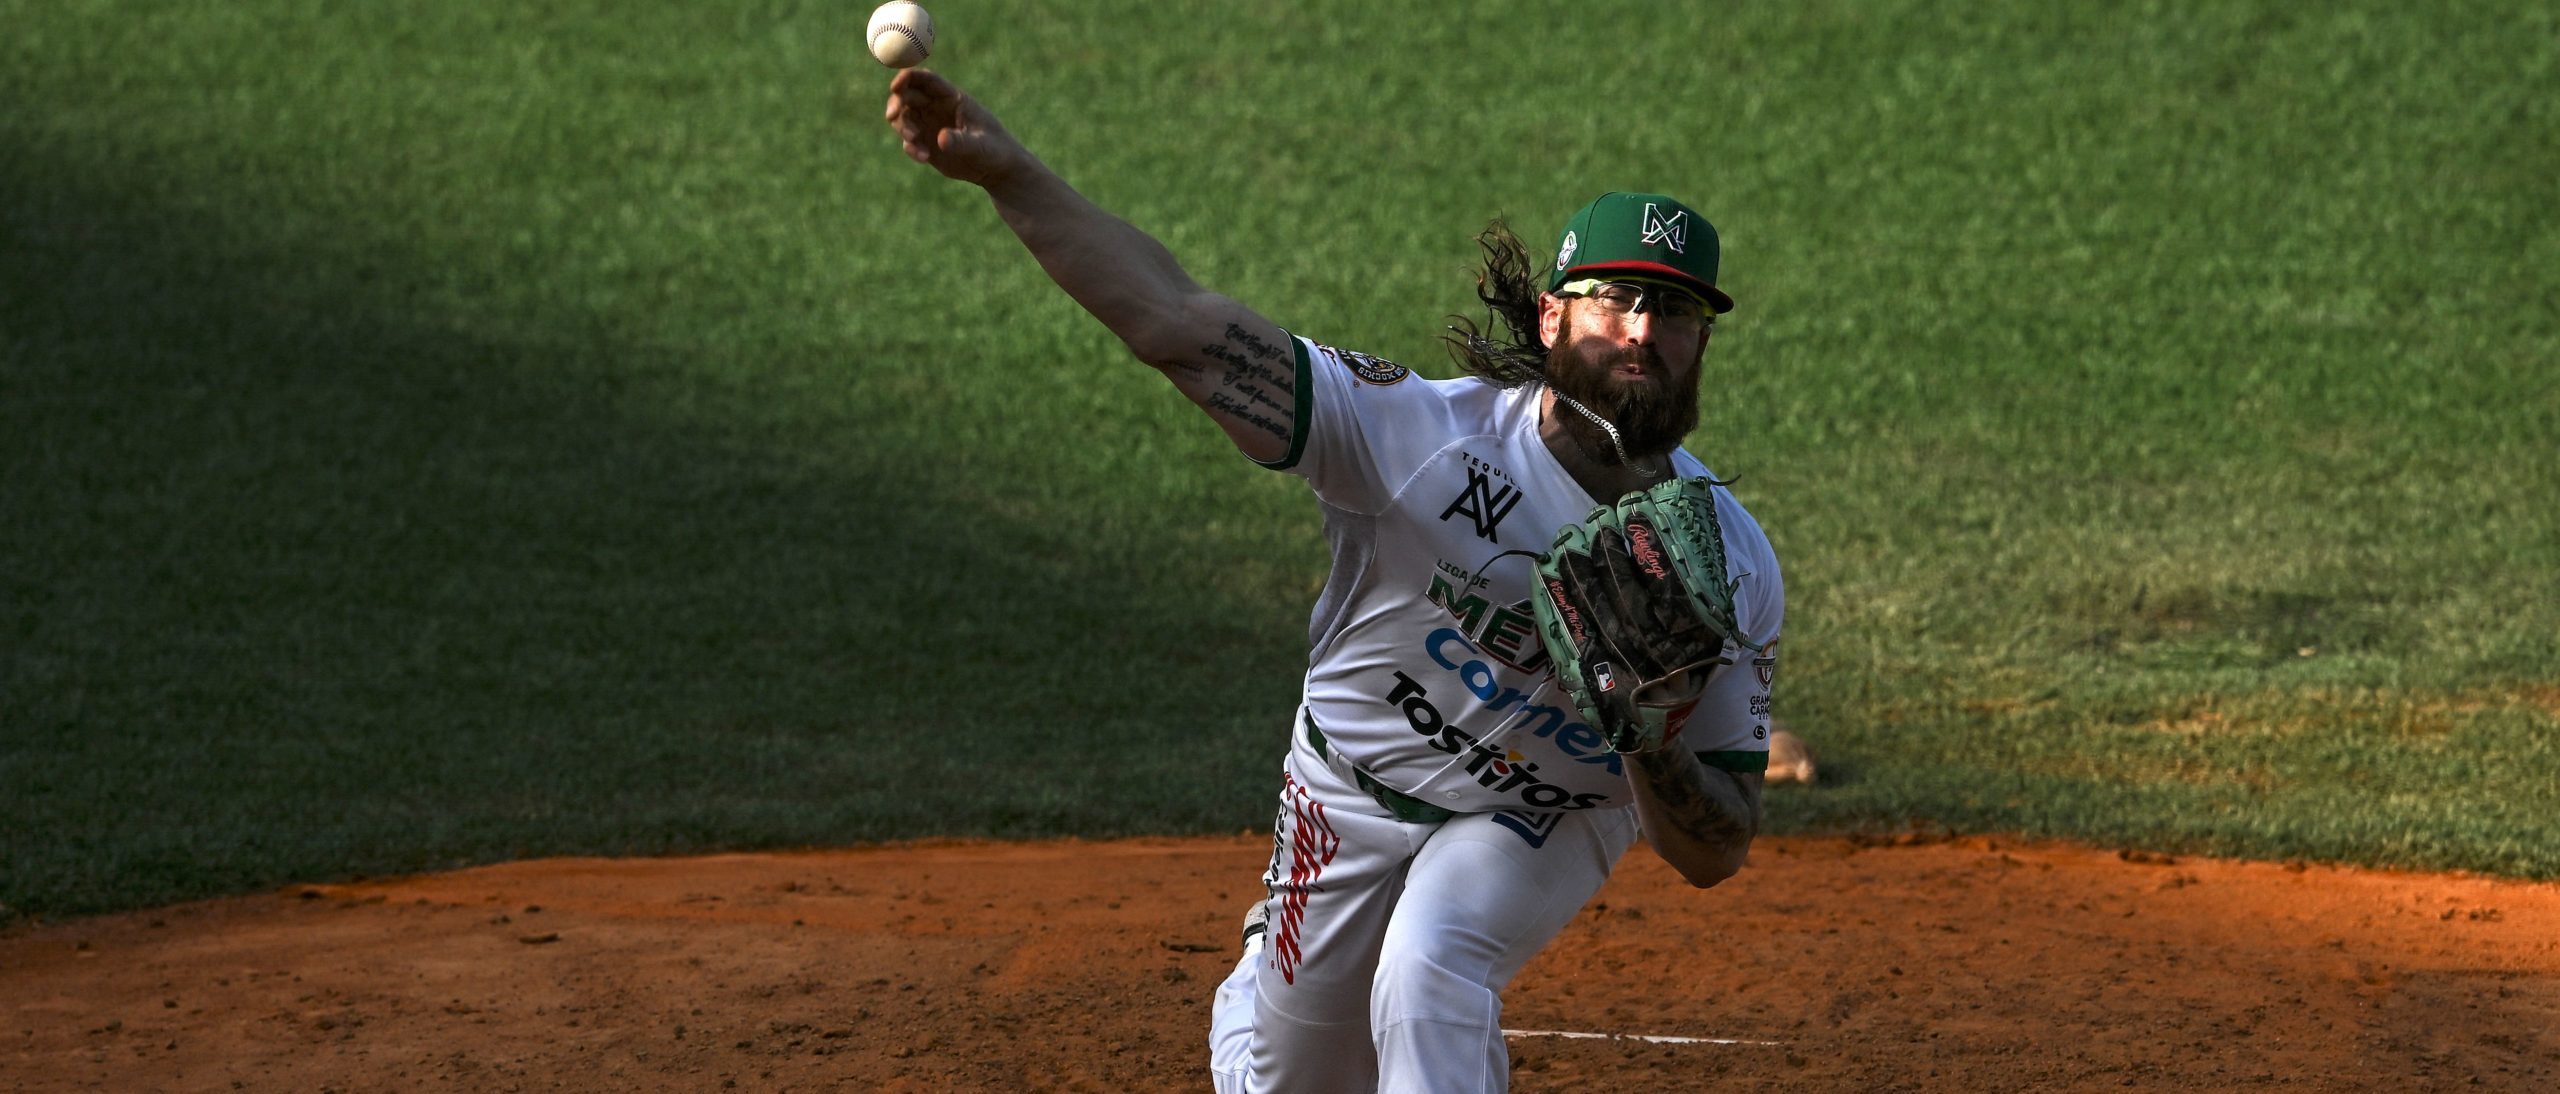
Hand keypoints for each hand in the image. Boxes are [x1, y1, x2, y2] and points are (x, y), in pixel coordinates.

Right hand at [884, 69, 1029, 187]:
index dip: (908, 77)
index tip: (895, 86)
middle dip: (896, 103)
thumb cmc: (995, 150)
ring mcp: (929, 125)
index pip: (926, 80)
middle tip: (892, 116)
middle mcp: (937, 108)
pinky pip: (908, 141)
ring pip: (903, 118)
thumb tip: (942, 138)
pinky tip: (924, 158)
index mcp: (953, 98)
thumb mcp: (981, 146)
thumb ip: (961, 141)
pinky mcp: (926, 143)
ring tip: (916, 143)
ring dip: (902, 127)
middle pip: (907, 96)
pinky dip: (911, 148)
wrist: (996, 170)